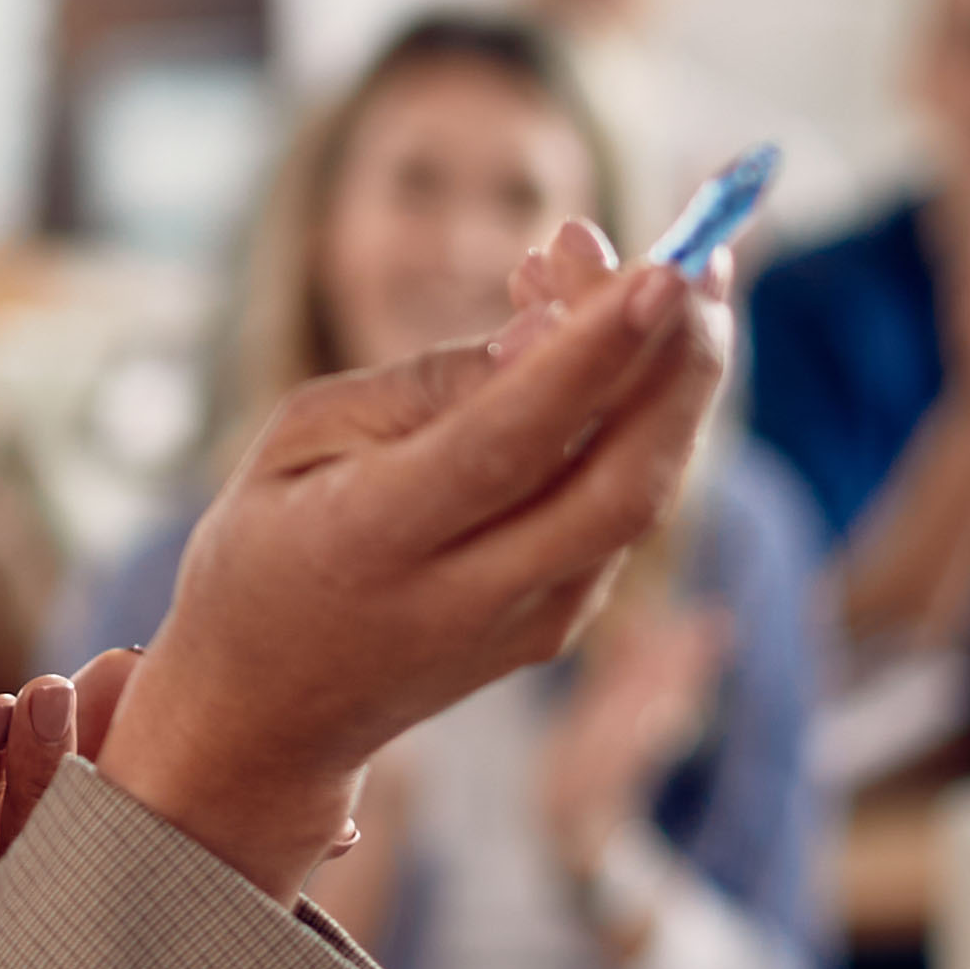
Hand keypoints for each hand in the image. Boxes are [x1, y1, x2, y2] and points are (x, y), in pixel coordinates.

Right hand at [106, 223, 733, 894]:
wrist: (267, 716)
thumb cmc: (266, 546)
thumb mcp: (301, 440)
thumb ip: (427, 386)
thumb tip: (555, 327)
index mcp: (374, 542)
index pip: (511, 443)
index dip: (595, 355)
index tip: (665, 270)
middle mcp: (467, 597)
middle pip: (621, 483)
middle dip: (683, 363)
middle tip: (703, 252)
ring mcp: (527, 624)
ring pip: (641, 494)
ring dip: (665, 377)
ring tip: (637, 271)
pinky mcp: (560, 624)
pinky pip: (621, 507)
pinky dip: (633, 418)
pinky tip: (600, 344)